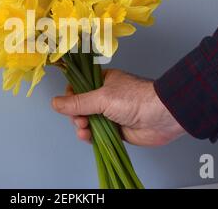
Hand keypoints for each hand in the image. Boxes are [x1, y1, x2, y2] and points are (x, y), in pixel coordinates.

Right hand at [51, 69, 185, 145]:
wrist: (162, 117)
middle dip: (75, 115)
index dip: (70, 96)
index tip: (67, 104)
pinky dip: (90, 137)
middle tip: (80, 120)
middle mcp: (105, 96)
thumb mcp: (102, 97)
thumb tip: (55, 103)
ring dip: (81, 127)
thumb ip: (77, 102)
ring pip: (87, 121)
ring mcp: (110, 113)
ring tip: (85, 130)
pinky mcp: (115, 129)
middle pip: (80, 106)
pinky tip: (88, 137)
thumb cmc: (136, 99)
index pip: (79, 86)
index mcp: (103, 81)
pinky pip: (96, 134)